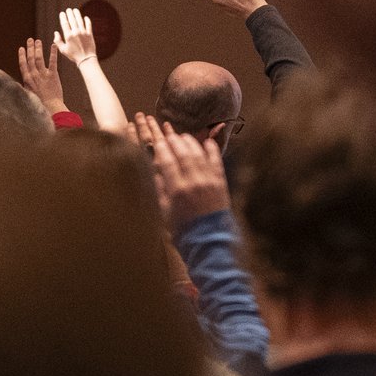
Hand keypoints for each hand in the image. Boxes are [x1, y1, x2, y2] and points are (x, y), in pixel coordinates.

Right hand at [18, 37, 68, 114]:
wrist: (50, 107)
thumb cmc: (39, 103)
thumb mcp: (28, 94)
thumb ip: (24, 86)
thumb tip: (15, 84)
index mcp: (27, 79)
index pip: (23, 64)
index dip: (22, 55)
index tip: (21, 48)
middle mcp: (34, 75)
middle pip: (31, 58)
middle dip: (30, 48)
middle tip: (30, 40)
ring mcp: (43, 74)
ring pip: (39, 58)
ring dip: (38, 48)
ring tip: (38, 41)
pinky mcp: (53, 75)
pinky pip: (52, 61)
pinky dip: (53, 53)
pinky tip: (53, 45)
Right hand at [55, 8, 98, 65]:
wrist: (86, 59)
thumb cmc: (73, 55)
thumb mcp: (63, 50)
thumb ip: (58, 41)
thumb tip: (56, 32)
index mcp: (68, 36)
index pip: (65, 23)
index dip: (63, 17)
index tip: (62, 13)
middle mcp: (76, 33)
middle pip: (72, 20)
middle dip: (69, 13)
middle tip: (68, 9)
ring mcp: (83, 33)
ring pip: (80, 20)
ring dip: (77, 14)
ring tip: (75, 10)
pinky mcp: (90, 34)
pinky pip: (88, 25)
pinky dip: (87, 20)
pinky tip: (85, 17)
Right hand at [134, 113, 232, 227]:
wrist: (209, 243)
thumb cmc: (183, 232)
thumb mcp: (164, 214)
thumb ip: (159, 192)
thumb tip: (154, 173)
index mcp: (177, 190)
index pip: (167, 161)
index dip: (161, 147)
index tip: (156, 139)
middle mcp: (193, 182)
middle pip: (182, 153)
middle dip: (174, 140)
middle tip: (167, 132)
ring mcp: (208, 181)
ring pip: (198, 155)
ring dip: (190, 143)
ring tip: (183, 136)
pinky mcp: (220, 184)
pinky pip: (216, 162)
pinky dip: (211, 150)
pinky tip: (207, 142)